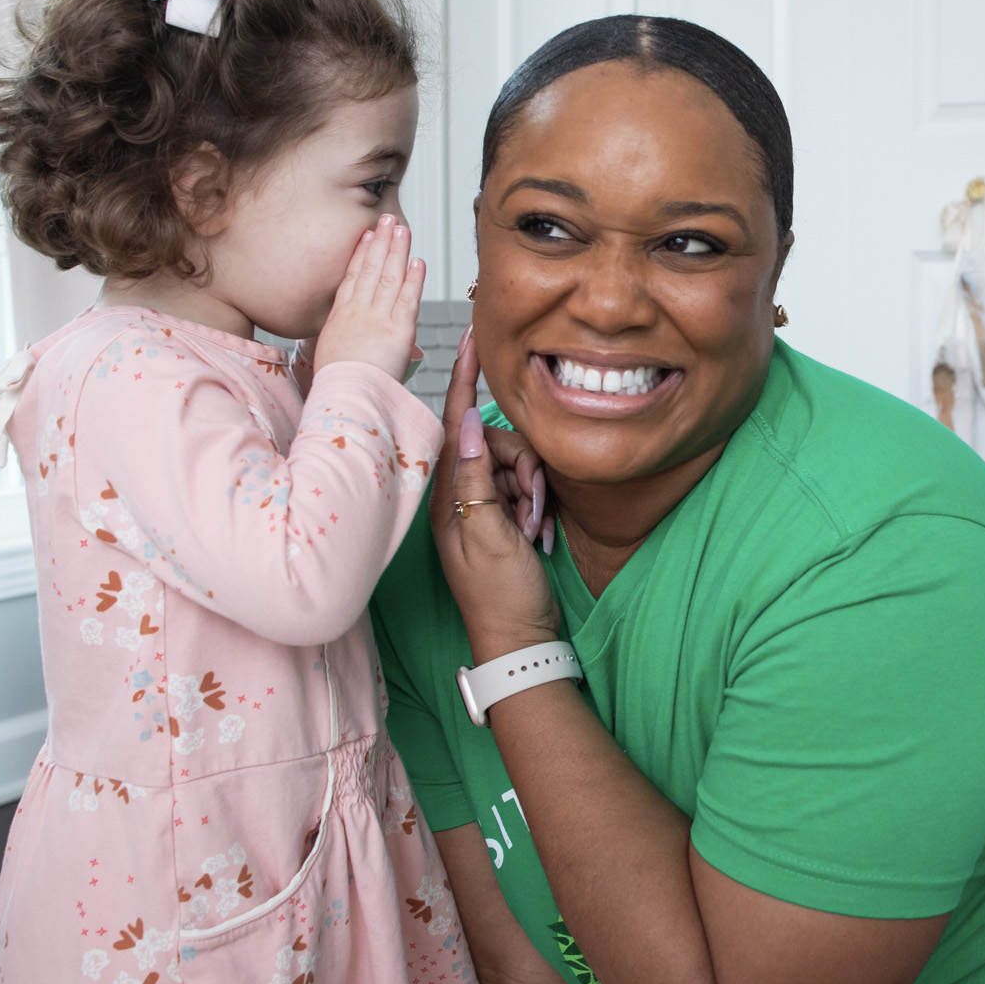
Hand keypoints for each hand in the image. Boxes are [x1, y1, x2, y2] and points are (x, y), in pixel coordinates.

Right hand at [312, 215, 425, 381]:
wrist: (344, 398)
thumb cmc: (335, 388)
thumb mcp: (326, 360)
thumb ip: (337, 345)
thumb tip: (339, 346)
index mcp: (338, 321)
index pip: (351, 281)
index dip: (359, 256)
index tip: (365, 238)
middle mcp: (357, 314)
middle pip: (369, 270)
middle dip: (379, 243)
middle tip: (386, 219)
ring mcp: (377, 318)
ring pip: (388, 277)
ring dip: (397, 251)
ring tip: (402, 229)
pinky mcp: (398, 329)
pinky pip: (408, 298)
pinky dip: (413, 278)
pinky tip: (418, 261)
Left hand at [433, 329, 561, 663]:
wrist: (519, 645)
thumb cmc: (502, 599)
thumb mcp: (490, 537)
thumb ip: (477, 479)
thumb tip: (470, 424)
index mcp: (446, 497)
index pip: (454, 424)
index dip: (464, 379)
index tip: (473, 338)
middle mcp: (457, 495)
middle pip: (496, 444)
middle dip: (524, 468)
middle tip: (531, 509)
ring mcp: (478, 507)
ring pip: (514, 464)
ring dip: (533, 490)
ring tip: (534, 527)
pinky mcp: (498, 518)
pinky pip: (523, 488)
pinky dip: (536, 504)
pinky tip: (538, 531)